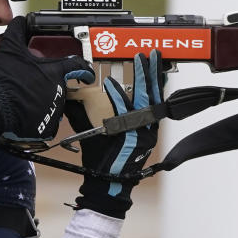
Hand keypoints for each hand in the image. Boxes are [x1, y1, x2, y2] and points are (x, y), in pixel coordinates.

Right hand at [0, 16, 93, 141]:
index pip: (78, 67)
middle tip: (32, 88)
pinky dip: (40, 120)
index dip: (84, 70)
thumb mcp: (10, 49)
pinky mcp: (47, 127)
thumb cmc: (3, 78)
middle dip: (49, 87)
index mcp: (54, 72)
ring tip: (25, 102)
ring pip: (54, 106)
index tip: (87, 74)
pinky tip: (27, 115)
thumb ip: (18, 31)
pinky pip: (48, 123)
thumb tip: (20, 19)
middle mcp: (58, 91)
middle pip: (60, 88)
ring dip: (43, 103)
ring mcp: (54, 110)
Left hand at [65, 50, 164, 218]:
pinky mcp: (130, 138)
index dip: (154, 79)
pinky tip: (110, 84)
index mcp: (144, 126)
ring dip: (140, 79)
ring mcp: (140, 133)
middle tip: (152, 54)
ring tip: (138, 59)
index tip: (154, 61)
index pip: (152, 97)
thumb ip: (100, 112)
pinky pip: (122, 113)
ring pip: (142, 101)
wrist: (106, 183)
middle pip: (153, 95)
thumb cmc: (105, 160)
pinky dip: (116, 98)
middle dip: (152, 73)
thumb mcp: (106, 133)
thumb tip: (83, 92)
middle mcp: (146, 128)